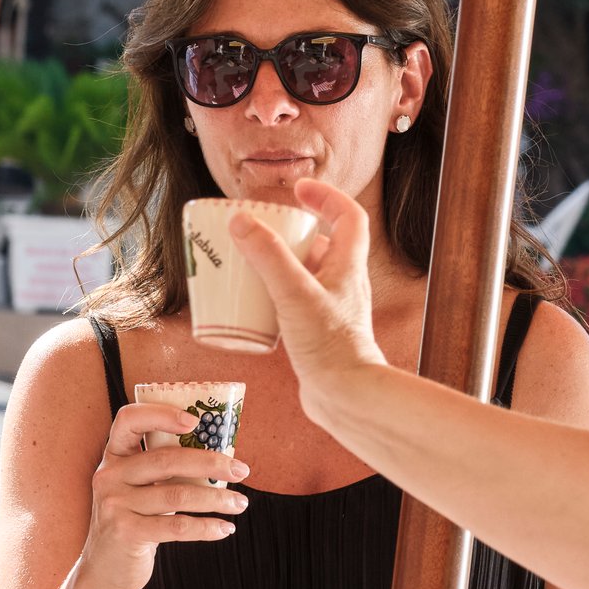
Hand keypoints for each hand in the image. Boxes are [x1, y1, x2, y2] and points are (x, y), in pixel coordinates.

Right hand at [76, 396, 245, 588]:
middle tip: (242, 471)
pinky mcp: (127, 532)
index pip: (129, 420)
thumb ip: (162, 471)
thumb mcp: (136, 489)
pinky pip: (177, 526)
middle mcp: (109, 476)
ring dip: (217, 498)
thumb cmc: (133, 520)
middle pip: (167, 460)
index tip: (195, 421)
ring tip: (241, 504)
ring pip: (178, 495)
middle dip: (211, 463)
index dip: (161, 414)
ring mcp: (115, 504)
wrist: (105, 568)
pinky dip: (206, 527)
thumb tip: (221, 459)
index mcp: (113, 456)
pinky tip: (225, 528)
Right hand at [236, 190, 388, 399]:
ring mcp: (330, 310)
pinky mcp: (316, 334)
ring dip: (277, 266)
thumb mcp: (294, 295)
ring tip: (247, 265)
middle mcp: (342, 285)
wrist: (346, 399)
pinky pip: (292, 304)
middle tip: (259, 230)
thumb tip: (240, 222)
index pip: (348, 216)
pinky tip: (250, 307)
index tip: (297, 189)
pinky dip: (272, 298)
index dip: (325, 196)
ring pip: (303, 276)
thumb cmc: (331, 347)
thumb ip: (268, 257)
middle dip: (288, 233)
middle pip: (319, 245)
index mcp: (347, 267)